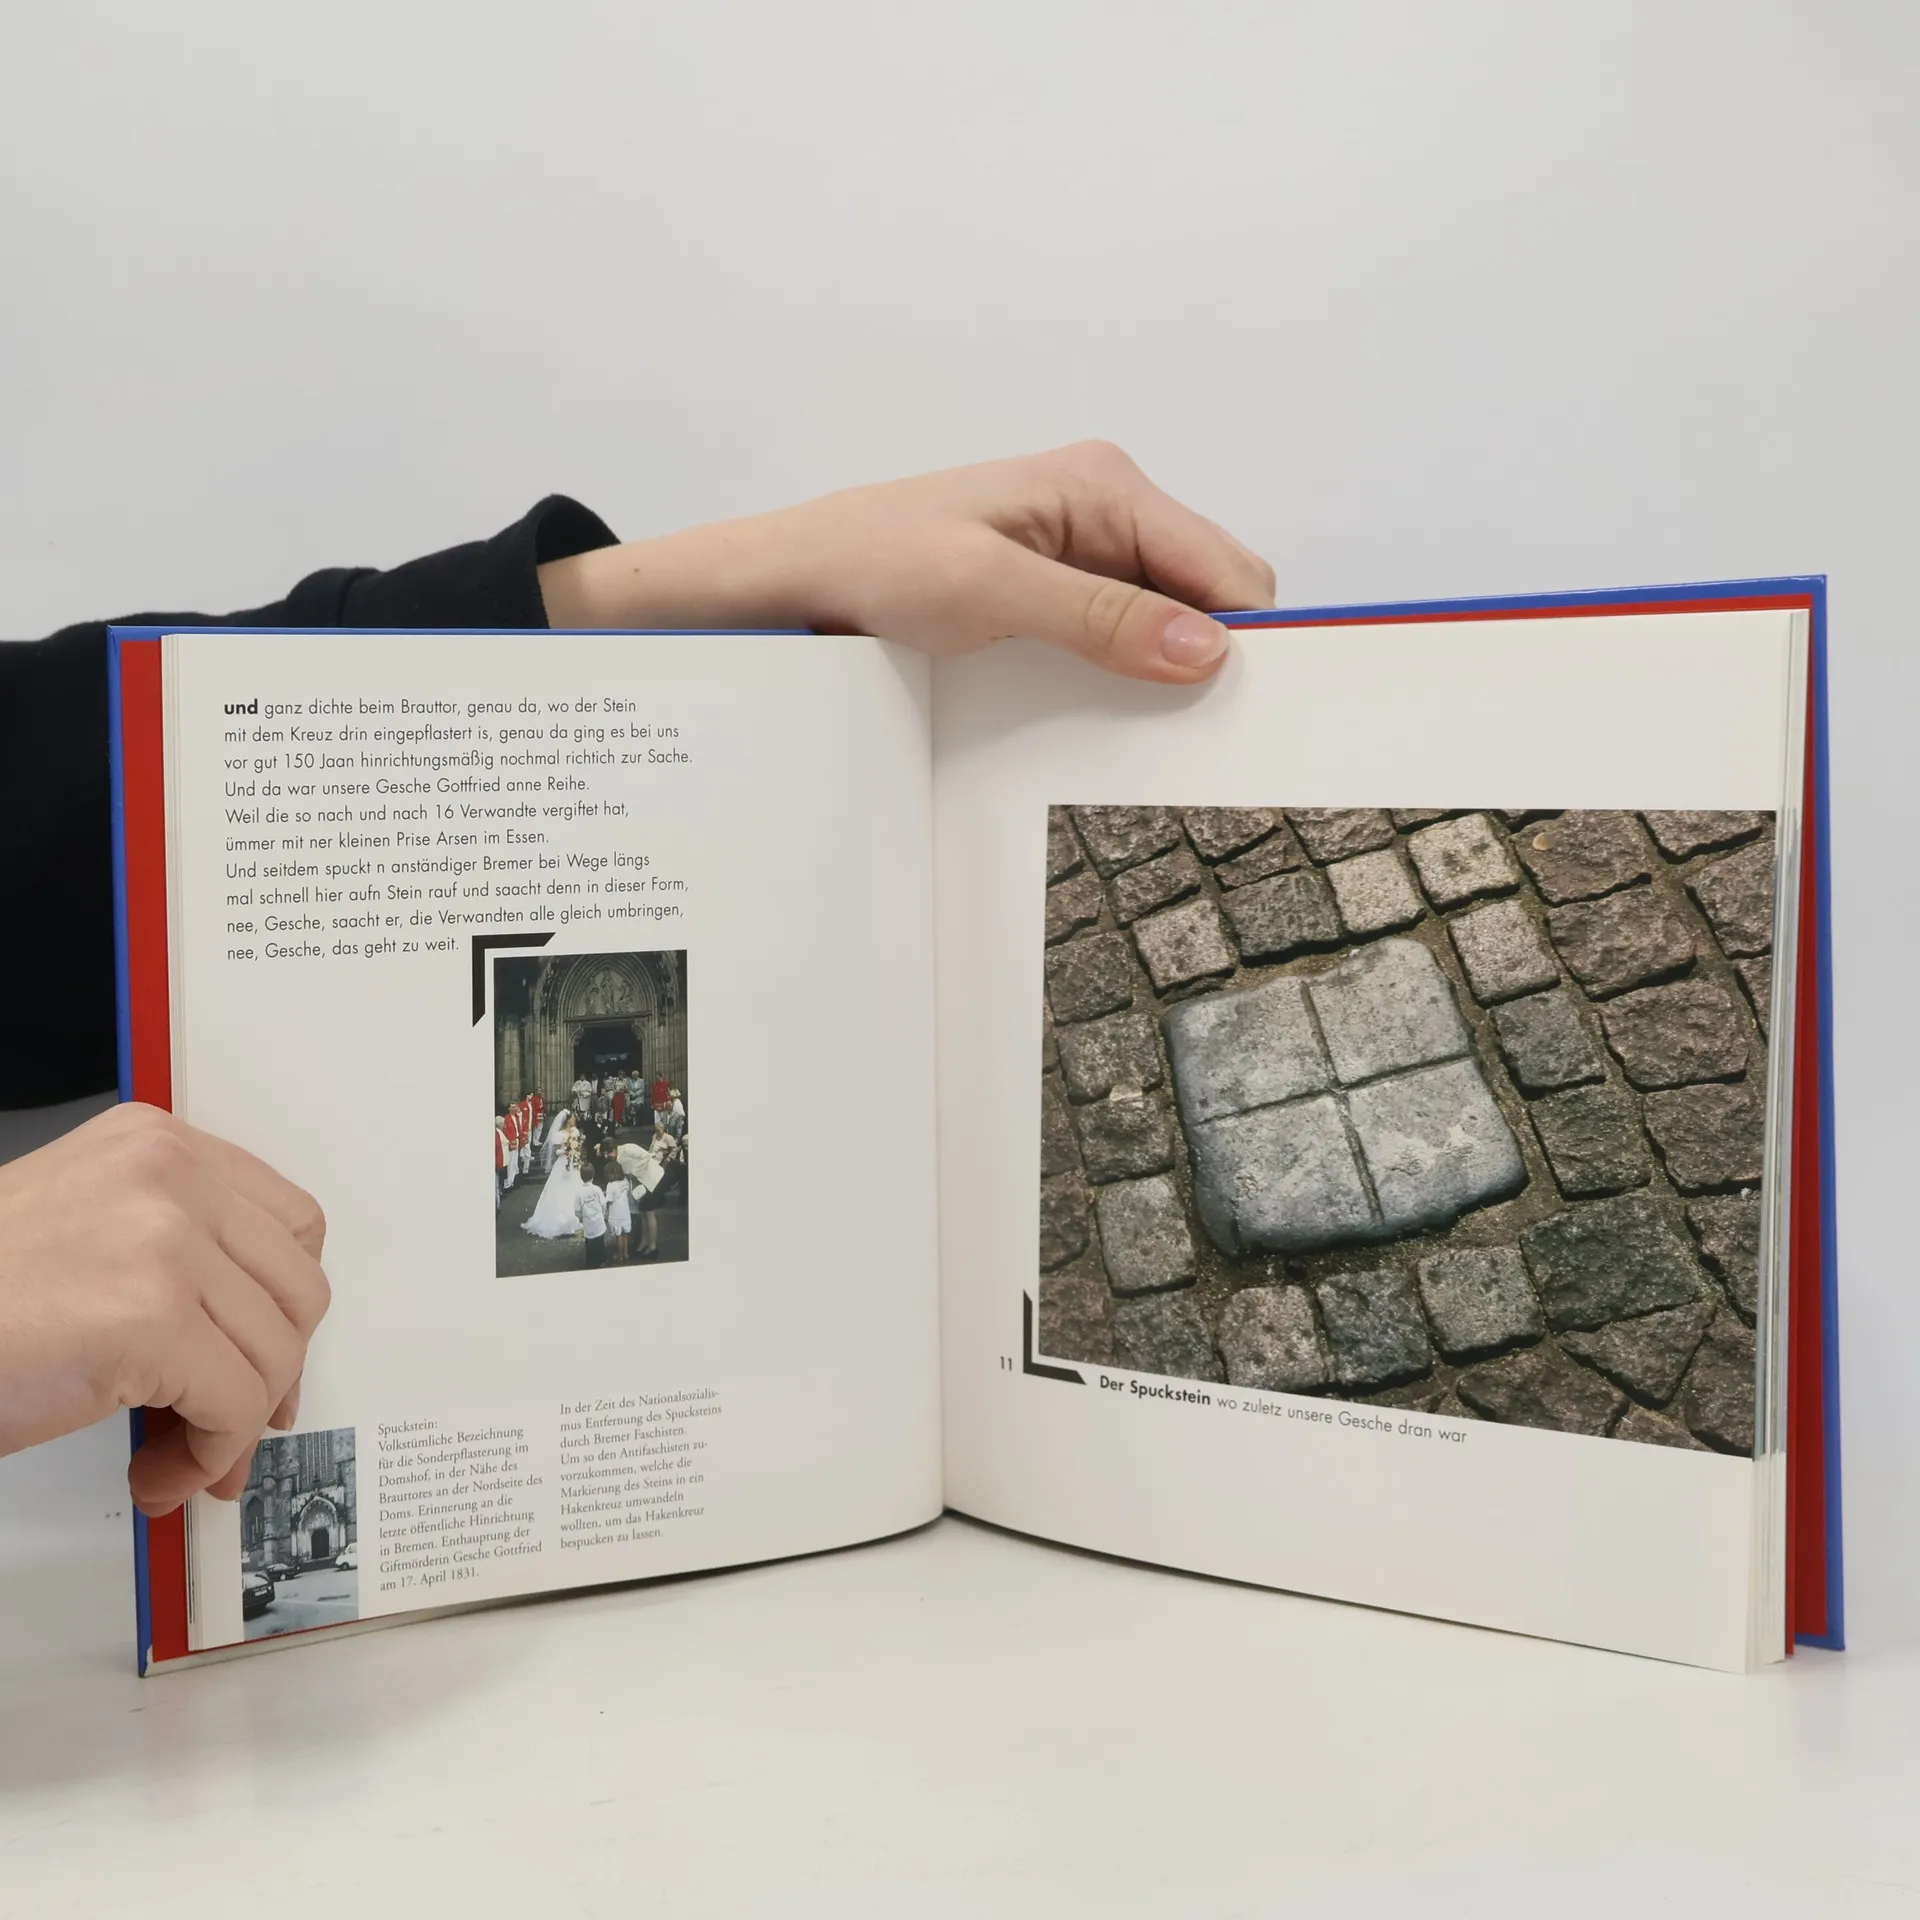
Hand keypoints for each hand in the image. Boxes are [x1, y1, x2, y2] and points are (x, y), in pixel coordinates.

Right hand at [0, 1104, 329, 1516]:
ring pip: (273, 1353)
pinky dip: (207, 1455)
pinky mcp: (149, 1316)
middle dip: (274, 1372)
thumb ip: (180, 1263)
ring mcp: (163, 1239)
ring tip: (177, 1460)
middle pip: (297, 1288)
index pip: (290, 1222)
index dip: (285, 1306)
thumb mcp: (90, 1237)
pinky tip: (159, 1475)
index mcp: (157, 1146)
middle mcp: (169, 1176)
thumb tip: (266, 1352)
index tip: (265, 1357)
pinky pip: (234, 1403)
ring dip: (232, 1428)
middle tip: (229, 1424)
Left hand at [537, 441, 1275, 684]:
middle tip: (1182, 731)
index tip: (1245, 709)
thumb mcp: (989, 592)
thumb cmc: (871, 563)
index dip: (1245, 637)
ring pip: (1167, 624)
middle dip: (1206, 657)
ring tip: (1137, 727)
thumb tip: (1209, 649)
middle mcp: (1104, 511)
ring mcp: (1079, 555)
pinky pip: (1118, 639)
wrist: (786, 583)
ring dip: (1160, 673)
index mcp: (1104, 485)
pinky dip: (1120, 677)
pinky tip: (1096, 713)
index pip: (1227, 568)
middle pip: (1206, 596)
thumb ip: (1101, 618)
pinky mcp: (1050, 595)